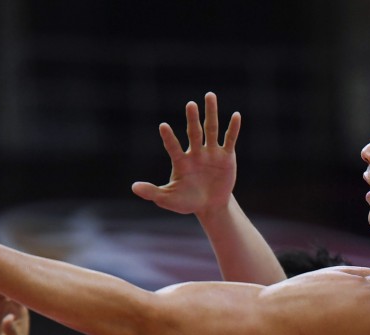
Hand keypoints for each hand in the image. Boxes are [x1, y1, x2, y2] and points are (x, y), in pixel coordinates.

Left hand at [131, 92, 239, 217]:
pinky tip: (236, 115)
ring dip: (211, 113)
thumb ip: (152, 192)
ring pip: (211, 129)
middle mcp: (196, 153)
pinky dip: (233, 128)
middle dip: (192, 119)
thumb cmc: (187, 201)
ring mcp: (211, 153)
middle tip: (190, 104)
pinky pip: (229, 140)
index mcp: (181, 161)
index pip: (173, 147)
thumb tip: (133, 187)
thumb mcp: (168, 199)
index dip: (169, 138)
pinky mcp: (226, 157)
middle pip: (194, 132)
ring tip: (209, 95)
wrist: (210, 205)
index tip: (163, 126)